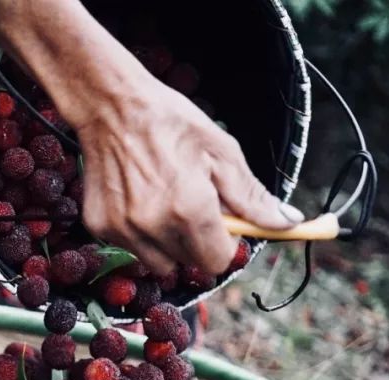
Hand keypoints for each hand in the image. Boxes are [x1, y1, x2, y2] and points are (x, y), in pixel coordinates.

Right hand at [75, 80, 303, 275]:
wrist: (112, 106)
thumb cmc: (170, 122)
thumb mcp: (222, 152)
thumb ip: (253, 197)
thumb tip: (287, 222)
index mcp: (191, 209)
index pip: (217, 261)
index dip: (224, 244)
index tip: (221, 225)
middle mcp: (156, 226)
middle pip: (190, 264)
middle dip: (197, 242)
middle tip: (191, 205)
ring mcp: (124, 229)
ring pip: (159, 262)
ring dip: (168, 243)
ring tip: (164, 203)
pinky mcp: (101, 226)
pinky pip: (132, 247)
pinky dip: (140, 233)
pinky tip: (139, 199)